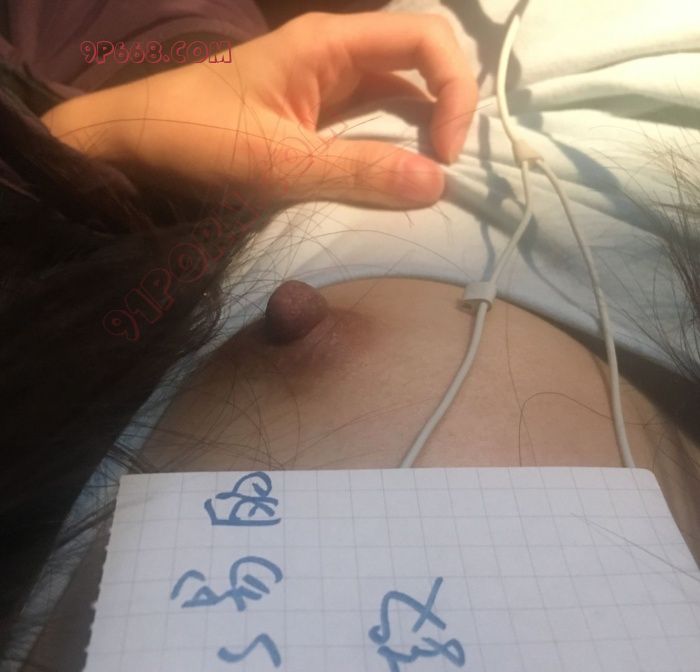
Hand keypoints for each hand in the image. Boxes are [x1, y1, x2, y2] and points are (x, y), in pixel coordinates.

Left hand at [42, 12, 477, 208]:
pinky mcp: (315, 117)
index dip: (453, 87)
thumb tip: (436, 185)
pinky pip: (370, 123)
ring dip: (423, 130)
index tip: (448, 151)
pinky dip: (393, 146)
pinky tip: (400, 175)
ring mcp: (326, 86)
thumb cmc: (198, 140)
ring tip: (433, 175)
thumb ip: (358, 170)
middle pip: (418, 62)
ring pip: (398, 95)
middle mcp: (336, 56)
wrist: (137, 145)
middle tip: (446, 166)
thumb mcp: (279, 161)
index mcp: (329, 44)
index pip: (423, 36)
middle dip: (446, 107)